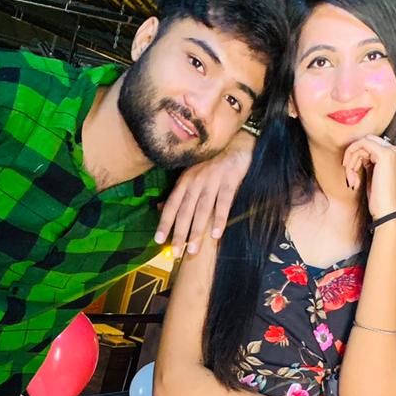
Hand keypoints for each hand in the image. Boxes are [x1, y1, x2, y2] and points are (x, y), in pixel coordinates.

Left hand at [153, 130, 254, 256]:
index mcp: (185, 180)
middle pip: (185, 211)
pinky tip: (215, 234)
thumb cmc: (213, 161)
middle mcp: (195, 181)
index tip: (158, 240)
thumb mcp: (192, 173)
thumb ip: (178, 192)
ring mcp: (212, 180)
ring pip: (202, 210)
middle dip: (179, 234)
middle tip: (175, 254)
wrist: (237, 142)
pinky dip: (219, 219)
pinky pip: (223, 203)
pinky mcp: (229, 181)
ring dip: (197, 232)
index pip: (172, 204)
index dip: (165, 222)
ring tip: (193, 250)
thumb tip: (161, 207)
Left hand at [343, 134, 395, 221]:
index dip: (357, 156)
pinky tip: (352, 174)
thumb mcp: (373, 174)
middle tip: (349, 175)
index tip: (351, 172)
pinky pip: (361, 145)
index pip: (371, 145)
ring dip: (352, 161)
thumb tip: (356, 151)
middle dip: (353, 156)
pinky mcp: (384, 155)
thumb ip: (369, 161)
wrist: (386, 211)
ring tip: (352, 179)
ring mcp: (392, 151)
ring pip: (362, 144)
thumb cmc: (379, 198)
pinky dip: (352, 158)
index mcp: (395, 154)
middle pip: (366, 142)